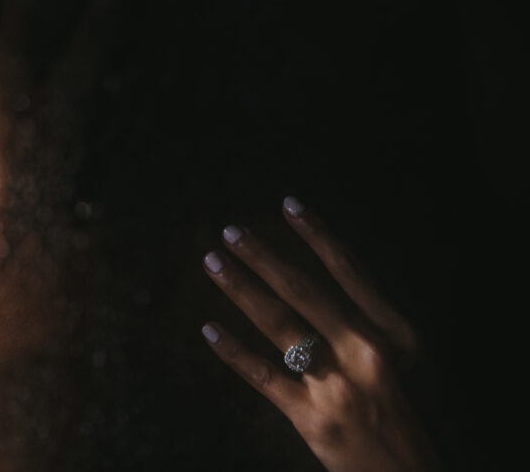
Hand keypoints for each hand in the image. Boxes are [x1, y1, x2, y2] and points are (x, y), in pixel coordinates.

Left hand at [201, 196, 438, 471]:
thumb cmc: (413, 418)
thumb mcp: (407, 364)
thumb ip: (368, 327)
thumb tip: (321, 288)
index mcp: (395, 334)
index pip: (348, 271)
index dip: (317, 235)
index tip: (289, 204)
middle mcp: (366, 352)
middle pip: (303, 290)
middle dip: (262, 256)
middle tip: (229, 231)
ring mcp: (338, 385)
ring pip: (278, 324)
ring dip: (241, 288)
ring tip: (213, 263)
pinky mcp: (314, 418)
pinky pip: (264, 375)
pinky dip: (233, 351)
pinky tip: (209, 329)